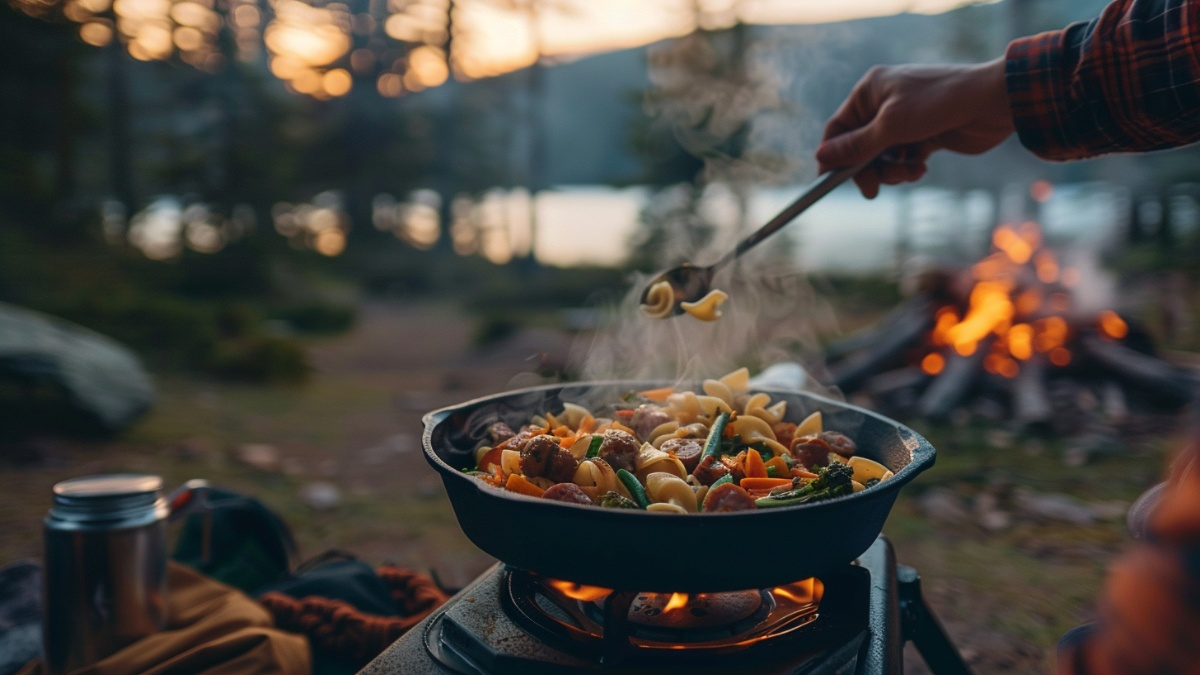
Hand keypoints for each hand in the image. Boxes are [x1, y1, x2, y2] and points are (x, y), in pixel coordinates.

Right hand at [816, 58, 1014, 197]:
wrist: (993, 102)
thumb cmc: (940, 103)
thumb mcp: (891, 127)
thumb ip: (856, 145)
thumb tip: (822, 156)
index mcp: (871, 91)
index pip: (838, 128)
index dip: (832, 155)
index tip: (829, 181)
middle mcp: (885, 103)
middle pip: (859, 146)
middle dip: (868, 168)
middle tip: (873, 190)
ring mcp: (906, 119)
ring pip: (882, 156)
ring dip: (892, 171)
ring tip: (909, 172)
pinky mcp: (924, 134)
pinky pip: (903, 159)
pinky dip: (908, 168)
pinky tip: (920, 168)